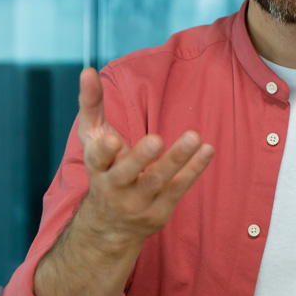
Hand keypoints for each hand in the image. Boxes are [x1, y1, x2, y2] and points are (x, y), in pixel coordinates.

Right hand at [75, 67, 213, 249]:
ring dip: (177, 159)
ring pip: (158, 181)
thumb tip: (87, 70)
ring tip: (194, 137)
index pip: (97, 159)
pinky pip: (178, 189)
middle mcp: (115, 187)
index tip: (113, 140)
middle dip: (141, 157)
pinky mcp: (159, 211)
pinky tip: (208, 150)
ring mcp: (138, 202)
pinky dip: (194, 169)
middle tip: (157, 140)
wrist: (110, 225)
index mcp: (97, 167)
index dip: (104, 151)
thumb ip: (91, 104)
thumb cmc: (105, 168)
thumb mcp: (93, 138)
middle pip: (128, 173)